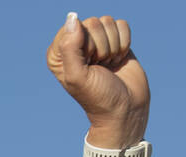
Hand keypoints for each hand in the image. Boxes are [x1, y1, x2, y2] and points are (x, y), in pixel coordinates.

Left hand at [47, 14, 149, 148]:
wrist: (125, 109)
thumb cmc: (98, 97)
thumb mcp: (78, 76)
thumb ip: (70, 47)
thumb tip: (73, 17)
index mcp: (60, 53)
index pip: (73, 28)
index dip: (86, 46)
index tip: (88, 65)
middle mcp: (76, 44)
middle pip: (93, 23)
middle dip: (101, 47)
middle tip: (100, 66)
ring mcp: (96, 41)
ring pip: (108, 22)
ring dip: (113, 47)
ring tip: (108, 65)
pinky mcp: (115, 40)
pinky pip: (122, 25)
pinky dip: (124, 43)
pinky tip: (118, 60)